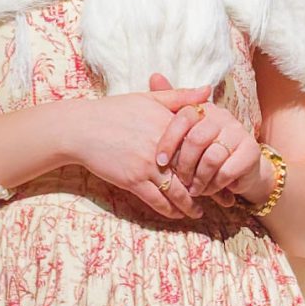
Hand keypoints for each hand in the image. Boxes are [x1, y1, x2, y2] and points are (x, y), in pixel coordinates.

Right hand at [65, 82, 215, 217]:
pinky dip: (170, 210)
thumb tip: (208, 91)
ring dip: (190, 205)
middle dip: (209, 187)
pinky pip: (157, 200)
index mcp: (168, 125)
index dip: (214, 159)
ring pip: (177, 192)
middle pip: (193, 172)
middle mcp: (161, 148)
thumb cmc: (115, 111)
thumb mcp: (149, 98)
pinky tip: (177, 214)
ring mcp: (147, 166)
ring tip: (199, 211)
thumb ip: (180, 96)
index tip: (223, 168)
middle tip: (222, 198)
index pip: (200, 146)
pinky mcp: (133, 180)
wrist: (81, 128)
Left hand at [149, 72, 263, 199]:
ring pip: (211, 158)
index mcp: (205, 108)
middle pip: (196, 140)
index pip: (183, 117)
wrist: (241, 170)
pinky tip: (210, 189)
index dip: (168, 141)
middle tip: (179, 180)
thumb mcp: (186, 133)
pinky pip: (226, 171)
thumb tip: (154, 75)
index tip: (160, 162)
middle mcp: (223, 116)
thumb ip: (171, 105)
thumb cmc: (207, 151)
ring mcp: (239, 133)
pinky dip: (214, 184)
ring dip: (199, 179)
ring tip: (194, 188)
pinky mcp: (251, 151)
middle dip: (183, 165)